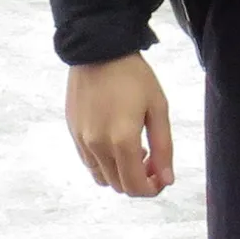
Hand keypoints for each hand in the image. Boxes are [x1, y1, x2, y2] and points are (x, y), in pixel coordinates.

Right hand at [65, 54, 173, 197]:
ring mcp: (82, 140)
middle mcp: (98, 146)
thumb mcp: (158, 108)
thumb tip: (167, 179)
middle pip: (119, 186)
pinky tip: (114, 140)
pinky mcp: (72, 132)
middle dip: (138, 181)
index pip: (136, 187)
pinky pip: (89, 162)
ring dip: (120, 174)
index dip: (152, 189)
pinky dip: (104, 162)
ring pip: (102, 178)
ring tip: (132, 149)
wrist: (98, 48)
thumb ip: (164, 147)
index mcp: (122, 141)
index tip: (161, 176)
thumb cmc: (133, 76)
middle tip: (151, 160)